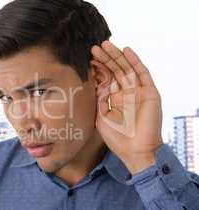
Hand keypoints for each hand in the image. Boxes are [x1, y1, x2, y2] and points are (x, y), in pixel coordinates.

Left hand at [91, 41, 163, 173]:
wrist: (135, 151)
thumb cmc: (117, 138)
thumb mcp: (101, 116)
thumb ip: (99, 99)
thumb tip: (94, 82)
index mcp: (117, 98)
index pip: (108, 78)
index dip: (99, 67)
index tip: (88, 58)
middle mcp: (128, 93)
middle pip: (116, 70)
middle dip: (106, 58)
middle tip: (94, 47)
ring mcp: (139, 92)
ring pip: (128, 68)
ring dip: (117, 56)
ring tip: (106, 44)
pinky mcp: (150, 92)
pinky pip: (143, 73)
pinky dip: (135, 61)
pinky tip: (126, 50)